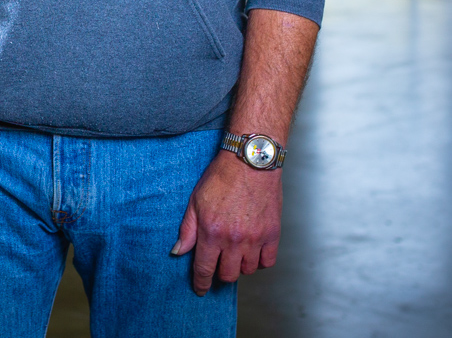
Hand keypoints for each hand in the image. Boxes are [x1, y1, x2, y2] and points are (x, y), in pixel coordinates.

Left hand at [171, 151, 281, 295]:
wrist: (250, 161)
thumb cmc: (221, 177)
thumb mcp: (195, 201)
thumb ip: (187, 230)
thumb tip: (178, 252)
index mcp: (212, 233)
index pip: (204, 269)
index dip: (201, 283)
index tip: (200, 289)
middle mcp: (234, 240)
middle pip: (228, 275)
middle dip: (220, 274)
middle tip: (218, 265)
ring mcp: (255, 239)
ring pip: (247, 270)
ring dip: (239, 266)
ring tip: (235, 253)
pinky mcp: (272, 234)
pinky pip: (267, 261)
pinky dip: (260, 261)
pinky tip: (252, 251)